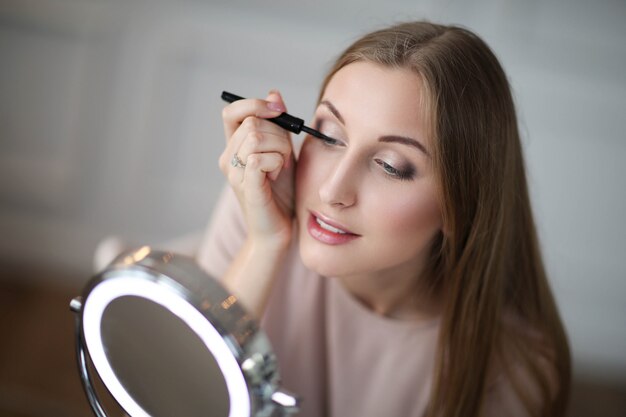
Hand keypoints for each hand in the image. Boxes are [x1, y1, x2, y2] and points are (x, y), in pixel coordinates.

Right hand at [219, 90, 295, 247]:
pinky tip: (277, 176)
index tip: (279, 110)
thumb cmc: (281, 194)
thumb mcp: (283, 152)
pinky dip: (276, 163)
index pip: (232, 112)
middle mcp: (228, 158)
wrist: (280, 229)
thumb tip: (273, 93)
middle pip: (252, 123)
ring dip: (279, 149)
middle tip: (285, 156)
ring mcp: (234, 173)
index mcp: (234, 147)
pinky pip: (259, 159)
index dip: (254, 104)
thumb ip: (279, 126)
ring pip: (255, 137)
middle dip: (278, 134)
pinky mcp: (245, 187)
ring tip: (280, 169)